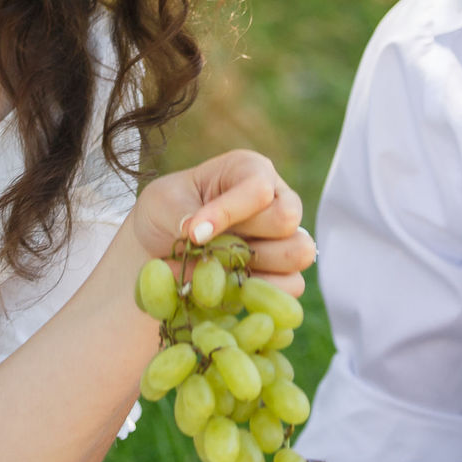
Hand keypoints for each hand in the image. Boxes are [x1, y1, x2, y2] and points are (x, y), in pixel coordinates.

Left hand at [130, 150, 313, 295]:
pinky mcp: (285, 271)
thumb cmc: (167, 212)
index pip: (257, 188)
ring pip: (299, 252)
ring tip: (220, 267)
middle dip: (244, 239)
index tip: (193, 235)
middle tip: (209, 249)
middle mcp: (276, 198)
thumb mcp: (162, 202)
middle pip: (287, 219)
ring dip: (256, 266)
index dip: (227, 213)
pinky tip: (230, 286)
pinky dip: (261, 292)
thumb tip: (197, 234)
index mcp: (249, 170)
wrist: (161, 248)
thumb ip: (180, 214)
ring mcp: (286, 236)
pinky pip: (293, 285)